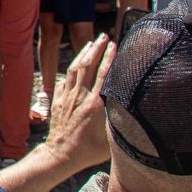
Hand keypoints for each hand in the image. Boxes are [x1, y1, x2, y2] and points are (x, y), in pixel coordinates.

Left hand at [41, 34, 115, 171]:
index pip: (104, 74)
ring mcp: (67, 97)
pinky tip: (74, 65)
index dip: (109, 58)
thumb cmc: (88, 151)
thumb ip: (121, 122)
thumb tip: (133, 111)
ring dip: (82, 54)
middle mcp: (80, 97)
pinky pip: (64, 80)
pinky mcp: (57, 101)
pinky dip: (70, 70)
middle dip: (96, 48)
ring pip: (74, 70)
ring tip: (90, 43)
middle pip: (88, 66)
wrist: (60, 155)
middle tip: (103, 36)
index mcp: (95, 104)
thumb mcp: (111, 138)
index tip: (114, 44)